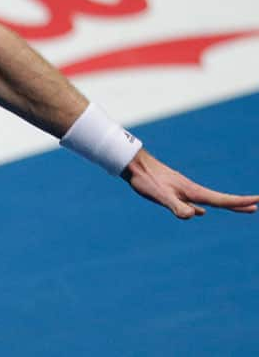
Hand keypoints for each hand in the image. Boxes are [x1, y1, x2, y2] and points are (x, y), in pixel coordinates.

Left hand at [122, 149, 258, 218]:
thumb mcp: (161, 196)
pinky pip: (194, 201)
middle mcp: (191, 190)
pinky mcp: (173, 190)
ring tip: (236, 208)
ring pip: (208, 200)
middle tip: (256, 207)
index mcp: (192, 192)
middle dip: (238, 204)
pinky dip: (202, 207)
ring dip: (224, 204)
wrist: (133, 164)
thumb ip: (177, 206)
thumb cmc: (146, 180)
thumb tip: (194, 215)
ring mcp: (183, 190)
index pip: (222, 200)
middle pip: (219, 200)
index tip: (258, 202)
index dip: (240, 202)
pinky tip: (199, 212)